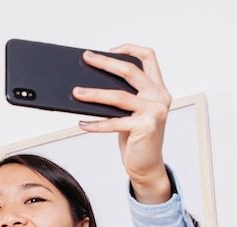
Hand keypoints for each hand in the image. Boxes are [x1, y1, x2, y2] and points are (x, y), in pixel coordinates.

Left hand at [73, 45, 171, 203]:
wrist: (147, 166)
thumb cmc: (137, 139)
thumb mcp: (131, 114)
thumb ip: (123, 98)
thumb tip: (92, 87)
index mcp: (158, 89)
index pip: (148, 58)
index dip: (129, 50)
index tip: (109, 50)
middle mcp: (159, 96)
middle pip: (130, 71)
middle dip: (105, 63)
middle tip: (86, 58)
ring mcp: (154, 111)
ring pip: (118, 96)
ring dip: (94, 94)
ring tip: (76, 92)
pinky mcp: (145, 126)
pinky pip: (113, 122)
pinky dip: (95, 124)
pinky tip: (82, 123)